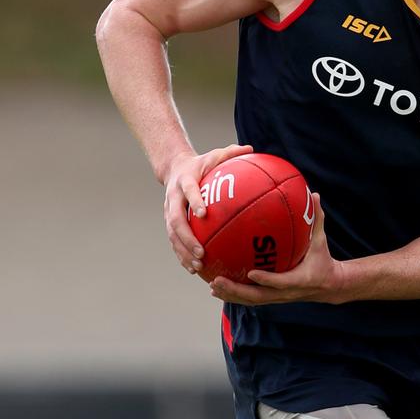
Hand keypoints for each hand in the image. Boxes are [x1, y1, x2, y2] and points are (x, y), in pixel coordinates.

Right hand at [163, 144, 252, 274]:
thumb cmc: (202, 163)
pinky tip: (195, 269)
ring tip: (197, 266)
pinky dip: (182, 255)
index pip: (188, 191)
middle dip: (186, 238)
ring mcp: (169, 211)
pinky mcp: (170, 222)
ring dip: (183, 251)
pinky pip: (174, 241)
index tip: (204, 213)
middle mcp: (174, 197)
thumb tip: (251, 149)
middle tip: (201, 252)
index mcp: (185, 180)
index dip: (195, 201)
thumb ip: (231, 152)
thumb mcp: (215, 154)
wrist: (174, 168)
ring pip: (172, 235)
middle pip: (175, 219)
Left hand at [208, 194, 346, 304]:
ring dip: (231, 295)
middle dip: (237, 290)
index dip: (266, 279)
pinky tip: (217, 287)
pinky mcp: (272, 298)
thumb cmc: (323, 260)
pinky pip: (250, 299)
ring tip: (212, 285)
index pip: (281, 281)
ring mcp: (278, 298)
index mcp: (300, 279)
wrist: (329, 286)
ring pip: (251, 300)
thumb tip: (314, 195)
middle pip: (258, 296)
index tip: (251, 272)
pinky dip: (234, 295)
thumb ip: (317, 219)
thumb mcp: (321, 240)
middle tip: (218, 280)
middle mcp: (286, 292)